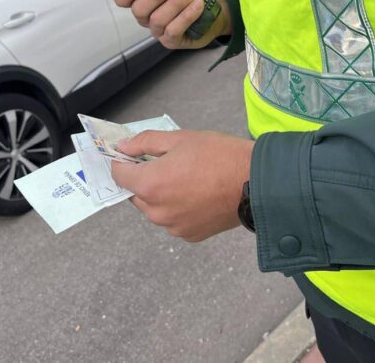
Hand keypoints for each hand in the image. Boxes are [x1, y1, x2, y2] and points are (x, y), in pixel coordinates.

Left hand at [111, 130, 253, 241]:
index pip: (119, 175)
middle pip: (136, 194)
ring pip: (154, 209)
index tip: (133, 155)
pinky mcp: (189, 235)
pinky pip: (173, 220)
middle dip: (145, 178)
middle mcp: (156, 211)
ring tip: (187, 179)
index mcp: (150, 185)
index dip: (123, 162)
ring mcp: (172, 226)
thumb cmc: (219, 156)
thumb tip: (123, 147)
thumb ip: (145, 142)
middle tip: (169, 164)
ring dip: (161, 195)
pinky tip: (197, 194)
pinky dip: (178, 208)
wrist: (256, 183)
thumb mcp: (180, 139)